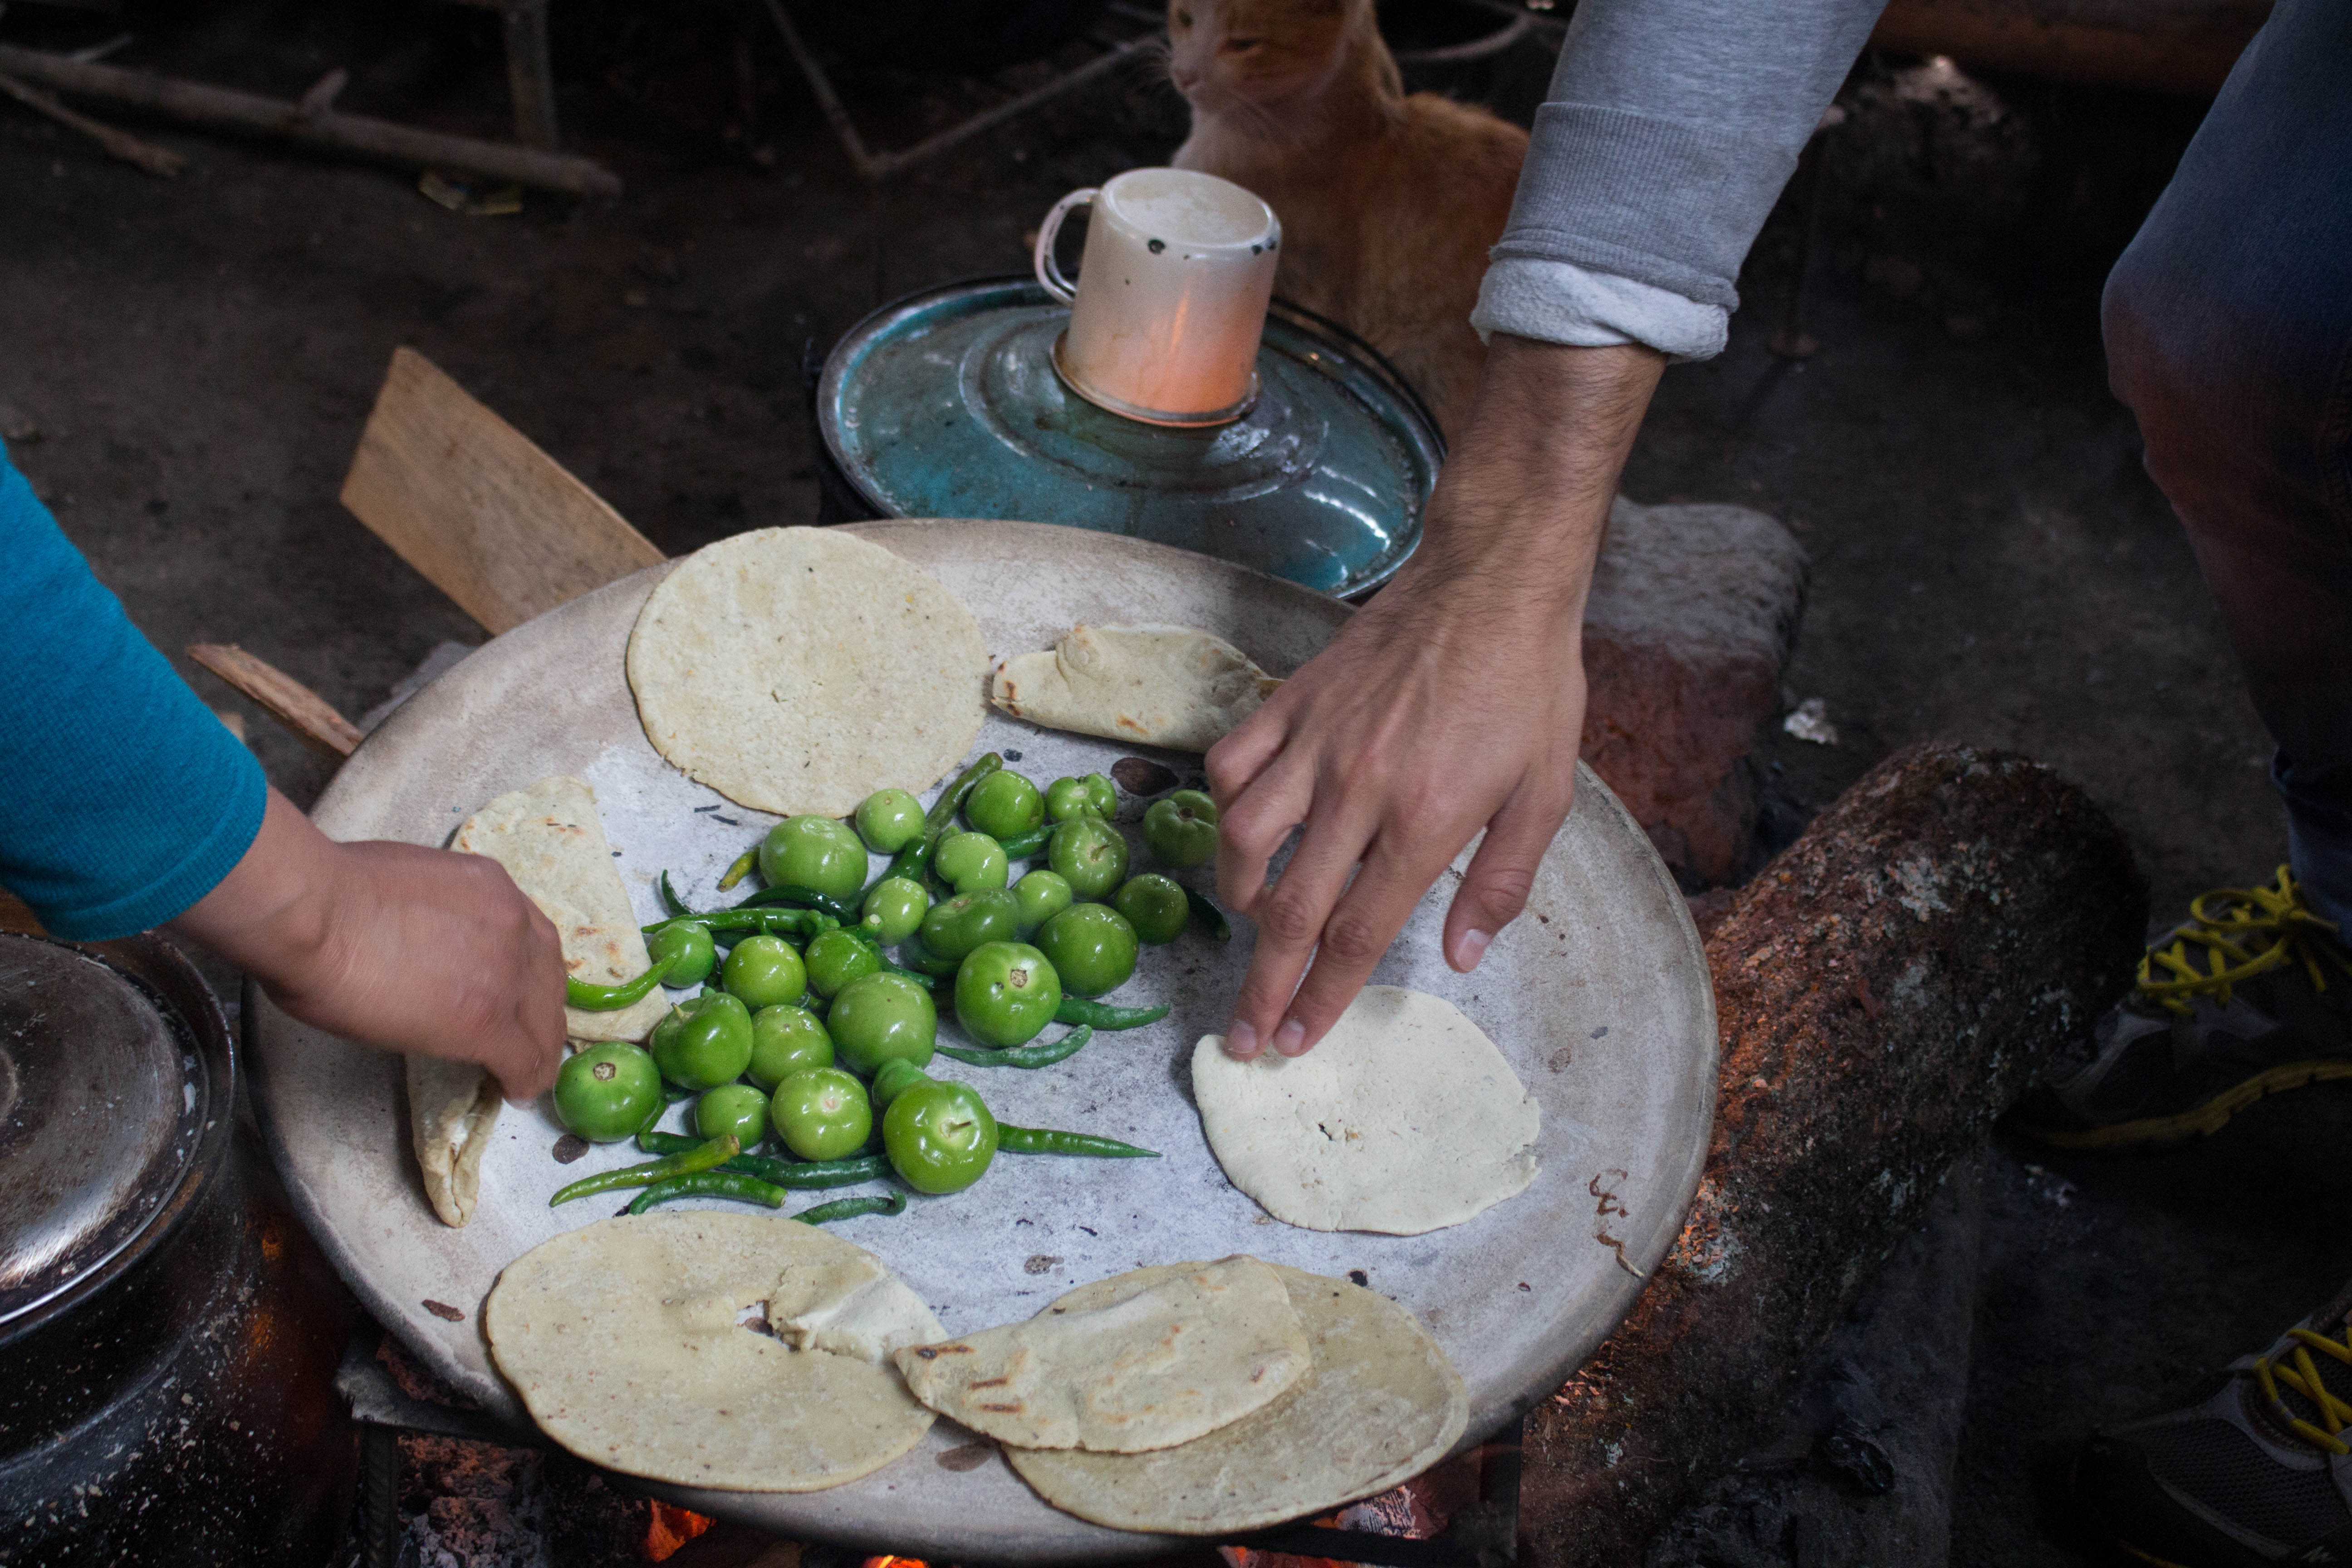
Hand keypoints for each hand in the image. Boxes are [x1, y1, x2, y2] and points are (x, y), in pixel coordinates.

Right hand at [170, 788, 567, 1098]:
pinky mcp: (485, 1023)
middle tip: (534, 1037)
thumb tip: (423, 939)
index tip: (524, 992)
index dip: (532, 970)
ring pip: (543, 1021)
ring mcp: (504, 975)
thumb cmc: (330, 891)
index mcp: (491, 887)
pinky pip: (522, 1059)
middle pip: (547, 979)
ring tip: (532, 1074)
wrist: (314, 914)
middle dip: (542, 1010)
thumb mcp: (410, 883)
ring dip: (540, 1049)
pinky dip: (525, 1079)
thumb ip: (437, 912)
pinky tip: (516, 1092)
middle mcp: (511, 926)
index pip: (532, 935)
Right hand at [1208, 337, 1664, 1057]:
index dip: (1324, 997)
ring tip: (1249, 924)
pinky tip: (1240, 828)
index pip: (1357, 932)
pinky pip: (1234, 762)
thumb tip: (1460, 957)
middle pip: (1292, 909)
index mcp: (1426, 820)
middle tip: (1242, 1036)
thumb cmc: (1528, 687)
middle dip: (1263, 984)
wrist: (1493, 583)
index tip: (1297, 1040)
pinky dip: (1226, 805)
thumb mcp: (1544, 793)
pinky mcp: (1294, 701)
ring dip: (1239, 897)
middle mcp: (1360, 789)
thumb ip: (1502, 882)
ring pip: (1244, 835)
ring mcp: (1317, 742)